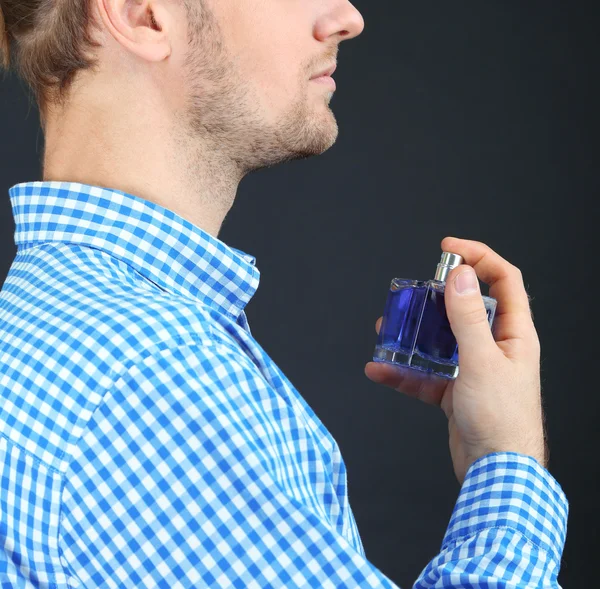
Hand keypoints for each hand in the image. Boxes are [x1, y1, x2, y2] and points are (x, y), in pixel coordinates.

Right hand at [364, 236, 546, 483]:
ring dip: (413, 333)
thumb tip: (460, 275)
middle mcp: (495, 346)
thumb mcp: (480, 361)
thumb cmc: (500, 418)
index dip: (478, 256)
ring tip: (388, 329)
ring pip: (441, 339)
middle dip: (436, 297)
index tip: (447, 249)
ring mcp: (474, 368)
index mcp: (513, 333)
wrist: (495, 473)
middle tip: (414, 292)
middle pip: (466, 307)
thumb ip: (467, 318)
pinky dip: (403, 370)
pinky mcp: (455, 390)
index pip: (503, 279)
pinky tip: (380, 369)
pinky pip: (426, 372)